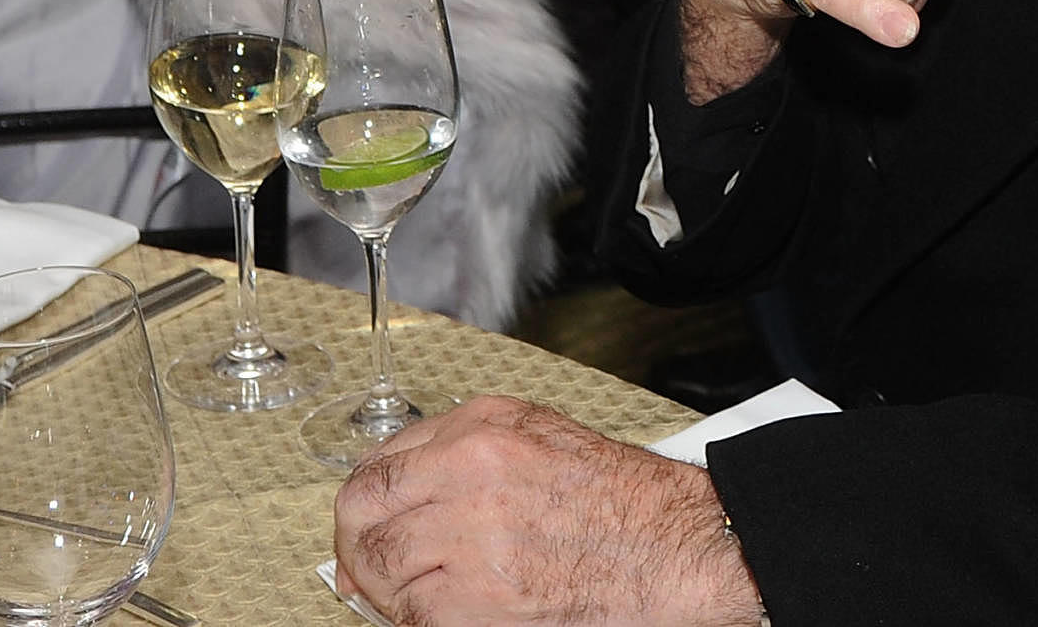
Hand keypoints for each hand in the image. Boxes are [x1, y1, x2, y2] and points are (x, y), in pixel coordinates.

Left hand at [335, 397, 765, 626]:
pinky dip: (421, 621)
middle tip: (372, 572)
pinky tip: (454, 612)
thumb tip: (395, 492)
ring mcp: (472, 541)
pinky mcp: (478, 606)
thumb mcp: (544, 435)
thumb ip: (464, 450)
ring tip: (428, 594)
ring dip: (391, 591)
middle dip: (358, 549)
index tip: (368, 528)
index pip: (376, 467)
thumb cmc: (626, 501)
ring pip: (379, 573)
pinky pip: (412, 618)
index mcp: (485, 430)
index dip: (364, 507)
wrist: (679, 551)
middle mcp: (471, 475)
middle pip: (361, 518)